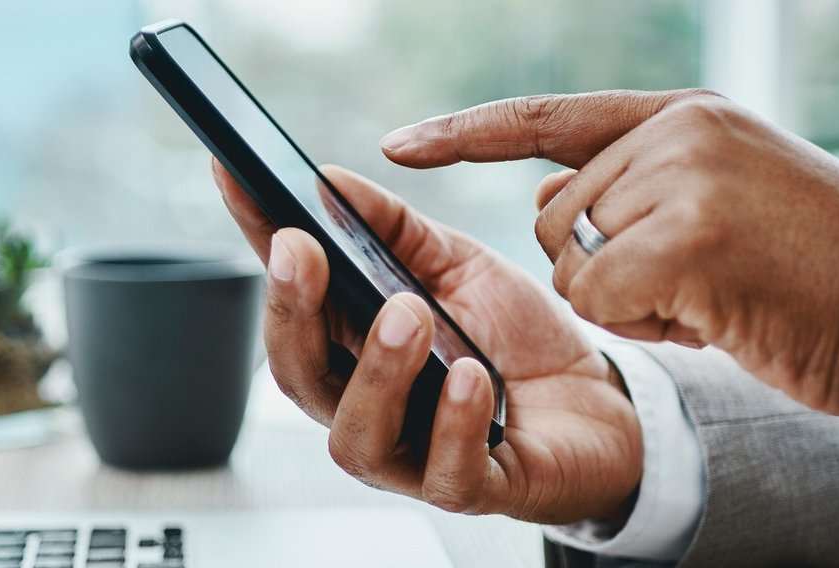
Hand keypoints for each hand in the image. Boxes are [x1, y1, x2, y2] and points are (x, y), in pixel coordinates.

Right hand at [212, 160, 641, 523]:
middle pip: (297, 375)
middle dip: (291, 312)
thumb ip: (392, 228)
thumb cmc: (514, 339)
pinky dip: (452, 422)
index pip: (287, 296)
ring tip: (408, 314)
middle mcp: (365, 405)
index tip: (237, 176)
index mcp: (350, 348)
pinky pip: (446, 471)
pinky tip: (470, 377)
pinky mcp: (471, 488)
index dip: (255, 241)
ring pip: (358, 436)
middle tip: (304, 251)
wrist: (601, 404)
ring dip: (376, 372)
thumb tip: (327, 180)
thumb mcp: (455, 264)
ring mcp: (412, 454)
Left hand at [382, 90, 838, 415]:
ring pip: (571, 263)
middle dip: (603, 270)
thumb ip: (639, 191)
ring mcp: (683, 178)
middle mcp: (681, 131)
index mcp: (690, 114)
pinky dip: (646, 328)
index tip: (401, 146)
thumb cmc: (820, 272)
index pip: (553, 117)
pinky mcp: (684, 239)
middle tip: (696, 284)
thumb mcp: (728, 202)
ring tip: (715, 298)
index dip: (470, 133)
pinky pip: (599, 300)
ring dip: (629, 304)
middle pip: (555, 217)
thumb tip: (543, 207)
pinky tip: (714, 318)